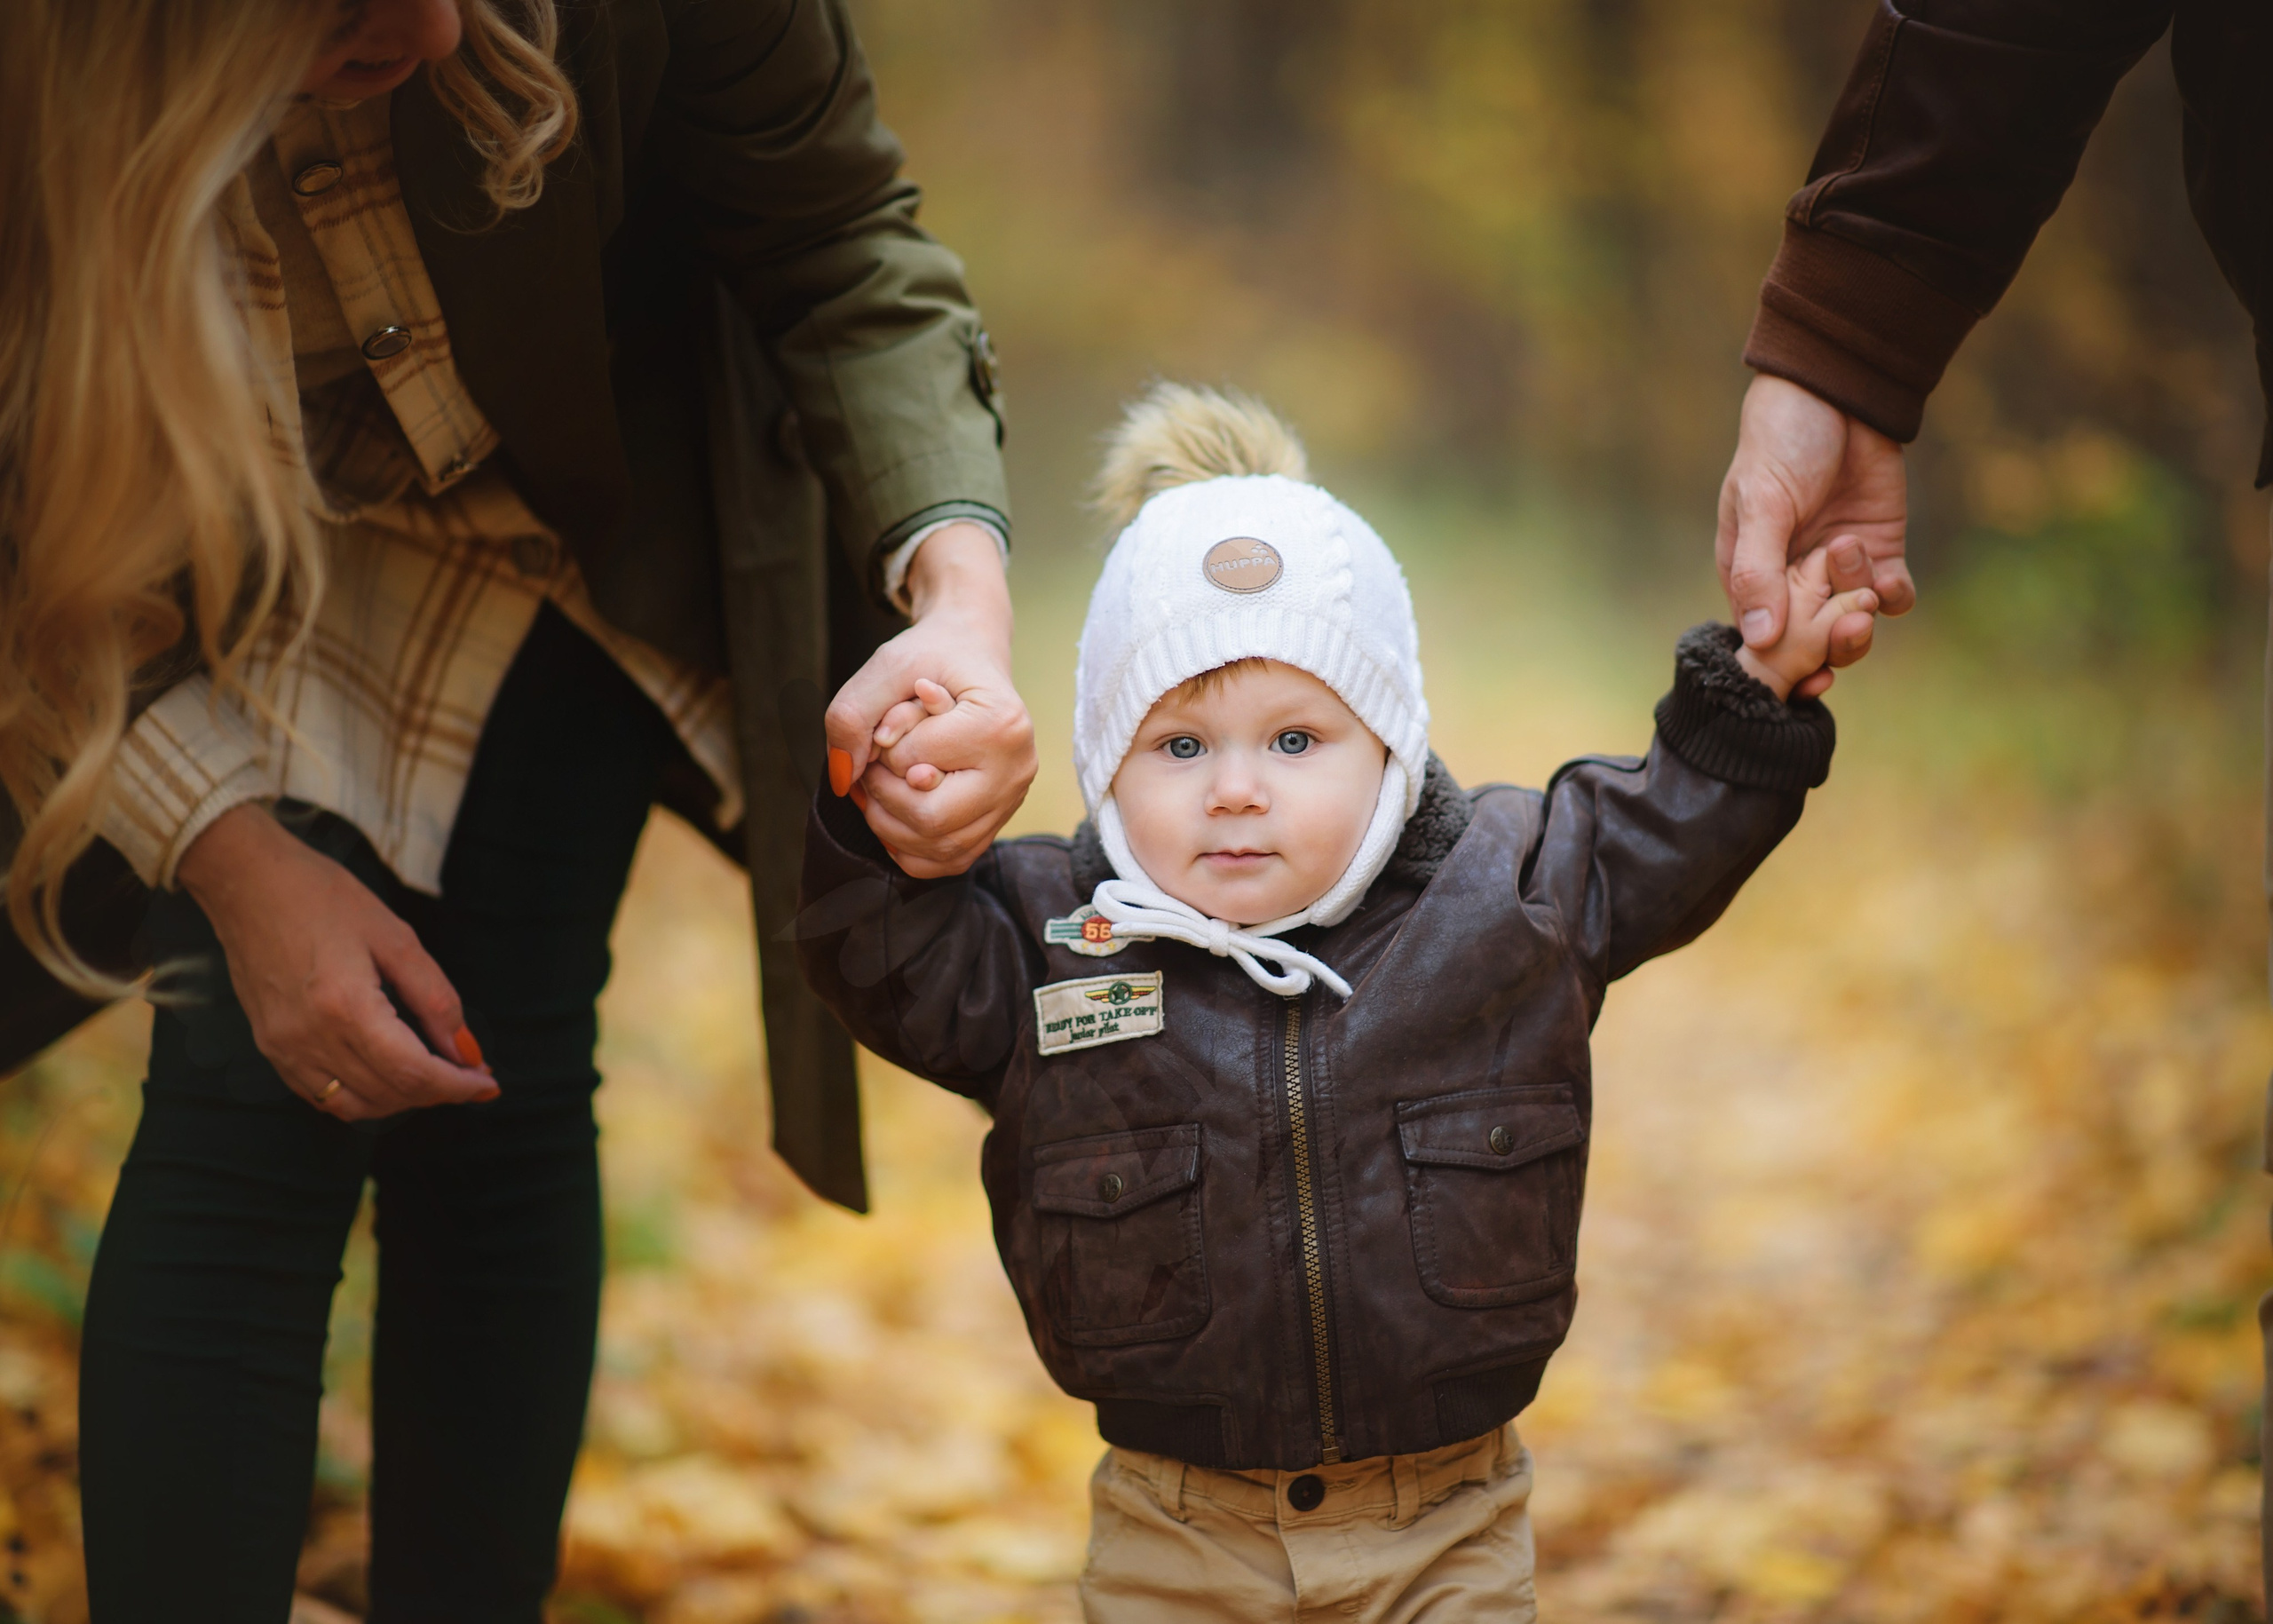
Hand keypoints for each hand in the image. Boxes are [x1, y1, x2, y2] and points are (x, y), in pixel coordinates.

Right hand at [175, 804, 497, 1120]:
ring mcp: (283, 1048)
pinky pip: (321, 1096)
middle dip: (438, 1091)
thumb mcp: (396, 937)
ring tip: (434, 1076)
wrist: (248, 883)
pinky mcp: (271, 1048)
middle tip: (470, 1073)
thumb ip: (435, 998)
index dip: (457, 1085)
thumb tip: (465, 1048)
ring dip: (402, 1100)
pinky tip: (387, 1076)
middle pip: (388, 1093)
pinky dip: (363, 1096)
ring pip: (355, 1106)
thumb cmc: (323, 898)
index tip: (488, 1084)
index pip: (412, 1072)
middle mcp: (309, 1038)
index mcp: (344, 1006)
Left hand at [822, 523, 1036, 877]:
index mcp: (1000, 723)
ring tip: (882, 785)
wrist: (970, 656)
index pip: (914, 763)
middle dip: (883, 797)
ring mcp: (1012, 800)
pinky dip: (912, 848)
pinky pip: (950, 860)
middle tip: (874, 765)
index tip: (887, 722)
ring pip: (939, 847)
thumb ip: (854, 714)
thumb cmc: (932, 657)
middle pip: (931, 819)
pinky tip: (897, 814)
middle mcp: (1017, 769)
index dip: (883, 748)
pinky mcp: (999, 821)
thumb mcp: (885, 665)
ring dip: (891, 825)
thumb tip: (846, 778)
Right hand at [1718, 375, 1911, 674]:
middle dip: (1833, 643)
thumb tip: (1762, 639)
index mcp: (1751, 575)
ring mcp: (1838, 569)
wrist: (1838, 394)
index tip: (1808, 676)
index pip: (1764, 637)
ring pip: (1853, 623)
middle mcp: (1794, 580)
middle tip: (1850, 623)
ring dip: (1860, 609)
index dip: (1785, 663)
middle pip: (1813, 641)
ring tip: (1855, 562)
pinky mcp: (1880, 552)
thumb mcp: (1760, 504)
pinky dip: (1893, 595)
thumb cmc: (1781, 444)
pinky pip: (1891, 595)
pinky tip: (1888, 577)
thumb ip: (1759, 571)